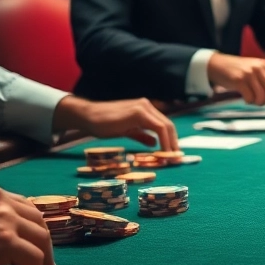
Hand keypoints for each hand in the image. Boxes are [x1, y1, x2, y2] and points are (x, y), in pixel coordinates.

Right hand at [53, 96, 178, 151]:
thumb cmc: (104, 124)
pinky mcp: (139, 112)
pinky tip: (163, 152)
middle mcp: (147, 106)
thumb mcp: (127, 130)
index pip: (164, 124)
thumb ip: (142, 135)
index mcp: (145, 109)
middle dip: (174, 143)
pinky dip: (164, 141)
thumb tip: (154, 144)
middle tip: (177, 159)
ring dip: (171, 144)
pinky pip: (159, 128)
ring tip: (171, 158)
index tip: (173, 154)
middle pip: (169, 125)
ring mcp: (144, 107)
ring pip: (166, 126)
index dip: (171, 139)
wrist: (88, 117)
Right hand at [207, 53, 264, 108]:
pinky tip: (245, 98)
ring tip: (252, 100)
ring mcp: (248, 73)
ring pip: (261, 95)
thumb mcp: (253, 70)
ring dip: (257, 102)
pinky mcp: (238, 80)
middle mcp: (258, 67)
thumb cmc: (236, 71)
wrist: (216, 64)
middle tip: (261, 103)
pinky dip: (249, 101)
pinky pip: (249, 97)